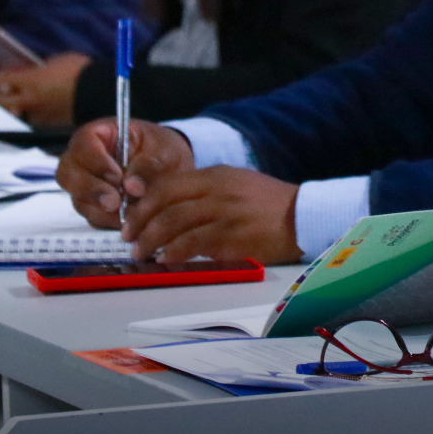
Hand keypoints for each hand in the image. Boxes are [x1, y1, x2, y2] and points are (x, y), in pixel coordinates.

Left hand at [0, 52, 88, 126]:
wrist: (99, 92)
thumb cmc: (81, 72)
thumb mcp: (56, 61)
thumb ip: (38, 67)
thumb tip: (29, 70)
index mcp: (29, 81)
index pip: (0, 79)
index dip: (1, 76)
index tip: (3, 75)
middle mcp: (28, 100)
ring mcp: (36, 114)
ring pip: (11, 114)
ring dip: (9, 109)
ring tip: (11, 105)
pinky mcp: (47, 124)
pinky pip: (30, 120)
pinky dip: (28, 115)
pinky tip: (32, 111)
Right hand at [56, 118, 193, 229]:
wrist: (170, 168)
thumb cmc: (161, 149)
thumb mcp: (161, 149)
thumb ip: (146, 165)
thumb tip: (131, 187)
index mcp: (97, 135)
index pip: (83, 146)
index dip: (96, 163)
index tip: (117, 176)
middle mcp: (84, 160)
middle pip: (68, 175)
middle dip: (91, 190)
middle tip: (116, 202)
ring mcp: (85, 185)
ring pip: (79, 200)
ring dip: (103, 210)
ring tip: (130, 211)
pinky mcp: (94, 206)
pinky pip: (93, 217)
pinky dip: (111, 221)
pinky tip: (130, 219)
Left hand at [123, 166, 301, 264]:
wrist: (302, 216)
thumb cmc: (269, 204)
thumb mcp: (236, 184)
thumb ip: (205, 191)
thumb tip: (170, 207)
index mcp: (216, 175)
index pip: (169, 184)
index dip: (144, 202)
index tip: (131, 218)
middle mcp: (218, 189)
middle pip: (167, 202)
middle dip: (141, 221)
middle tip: (129, 237)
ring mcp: (225, 211)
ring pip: (176, 221)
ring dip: (153, 238)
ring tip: (142, 252)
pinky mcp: (233, 235)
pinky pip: (195, 242)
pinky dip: (175, 251)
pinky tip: (166, 258)